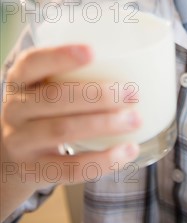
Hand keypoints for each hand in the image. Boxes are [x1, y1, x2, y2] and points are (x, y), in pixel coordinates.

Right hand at [1, 44, 140, 192]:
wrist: (10, 156)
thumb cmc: (43, 108)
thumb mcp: (45, 85)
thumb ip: (75, 72)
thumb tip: (137, 59)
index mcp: (20, 79)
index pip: (33, 62)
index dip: (60, 56)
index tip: (93, 51)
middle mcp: (15, 108)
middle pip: (54, 98)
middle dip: (97, 95)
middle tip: (133, 93)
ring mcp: (21, 141)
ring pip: (62, 131)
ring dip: (104, 124)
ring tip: (135, 119)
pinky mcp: (34, 171)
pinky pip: (69, 169)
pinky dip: (102, 161)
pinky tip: (127, 151)